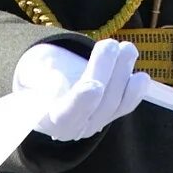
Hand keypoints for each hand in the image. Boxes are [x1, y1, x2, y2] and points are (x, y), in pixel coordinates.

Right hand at [13, 38, 151, 141]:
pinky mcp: (111, 114)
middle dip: (106, 71)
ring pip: (114, 103)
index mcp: (50, 119)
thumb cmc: (37, 79)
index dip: (81, 102)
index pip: (67, 114)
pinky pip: (126, 106)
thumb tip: (56, 75)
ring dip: (124, 74)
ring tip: (127, 48)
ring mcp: (96, 123)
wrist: (47, 92)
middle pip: (97, 103)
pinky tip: (142, 76)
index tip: (93, 86)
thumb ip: (40, 74)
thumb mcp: (30, 73)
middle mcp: (75, 128)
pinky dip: (136, 91)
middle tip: (110, 44)